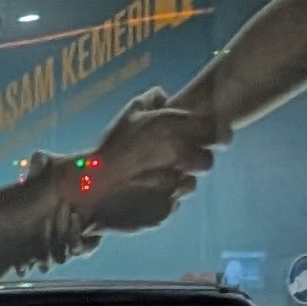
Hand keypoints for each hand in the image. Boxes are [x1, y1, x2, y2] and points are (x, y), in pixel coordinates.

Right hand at [86, 87, 215, 232]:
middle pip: (207, 162)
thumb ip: (152, 99)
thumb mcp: (129, 113)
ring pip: (189, 184)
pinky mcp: (166, 210)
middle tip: (178, 161)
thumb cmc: (108, 149)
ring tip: (152, 178)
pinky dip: (161, 199)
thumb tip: (165, 95)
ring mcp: (174, 186)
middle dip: (195, 161)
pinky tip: (141, 193)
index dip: (214, 136)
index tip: (207, 138)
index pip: (217, 132)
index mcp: (174, 131)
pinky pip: (173, 203)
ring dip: (178, 181)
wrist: (89, 188)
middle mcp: (180, 158)